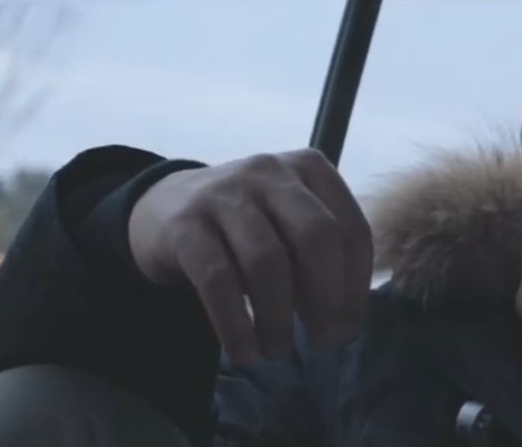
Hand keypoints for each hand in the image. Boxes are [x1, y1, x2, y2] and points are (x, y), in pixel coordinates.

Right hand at [128, 150, 372, 364]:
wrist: (164, 208)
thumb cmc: (249, 225)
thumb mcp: (290, 224)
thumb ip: (323, 258)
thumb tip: (344, 324)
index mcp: (310, 169)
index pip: (351, 230)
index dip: (356, 285)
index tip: (350, 327)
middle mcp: (269, 172)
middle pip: (316, 238)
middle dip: (327, 298)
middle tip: (326, 341)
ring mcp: (224, 194)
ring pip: (267, 261)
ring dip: (278, 317)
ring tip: (278, 351)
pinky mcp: (185, 224)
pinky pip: (218, 280)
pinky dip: (236, 324)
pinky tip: (245, 352)